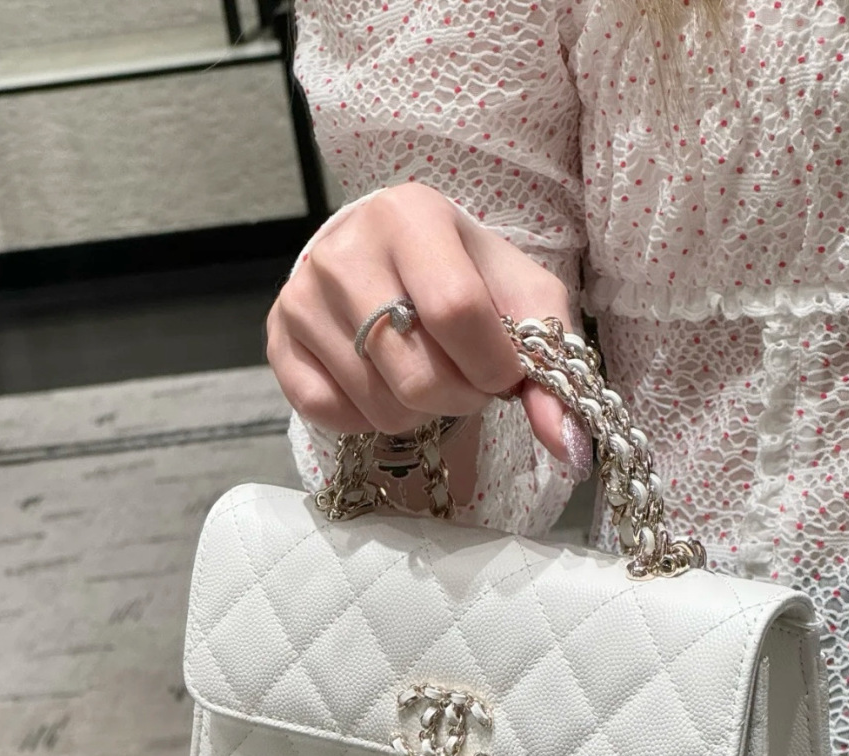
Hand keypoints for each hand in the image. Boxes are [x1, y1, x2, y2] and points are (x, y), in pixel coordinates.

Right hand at [266, 181, 585, 465]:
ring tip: (423, 375)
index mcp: (411, 216)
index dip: (492, 366)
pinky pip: (329, 414)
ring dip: (418, 413)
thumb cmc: (462, 274)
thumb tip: (570, 447)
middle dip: (459, 398)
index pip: (456, 311)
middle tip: (464, 380)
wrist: (383, 257)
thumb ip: (554, 362)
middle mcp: (346, 250)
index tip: (502, 373)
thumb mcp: (518, 296)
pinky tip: (381, 385)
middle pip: (418, 374)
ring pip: (379, 405)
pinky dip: (368, 418)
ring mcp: (303, 295)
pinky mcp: (278, 339)